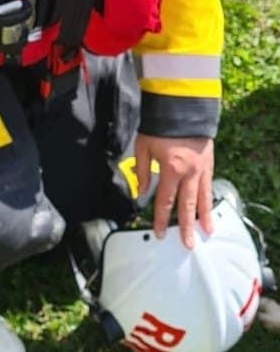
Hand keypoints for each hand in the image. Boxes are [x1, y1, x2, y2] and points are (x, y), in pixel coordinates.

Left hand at [133, 134, 213, 248]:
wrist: (182, 107)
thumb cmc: (160, 125)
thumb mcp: (143, 146)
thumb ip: (141, 171)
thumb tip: (140, 192)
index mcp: (170, 170)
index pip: (164, 201)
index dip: (161, 219)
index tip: (160, 233)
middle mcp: (189, 173)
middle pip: (187, 206)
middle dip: (186, 226)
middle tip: (188, 244)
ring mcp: (201, 168)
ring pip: (203, 198)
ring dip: (204, 217)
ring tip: (206, 232)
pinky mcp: (209, 163)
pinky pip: (209, 185)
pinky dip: (209, 199)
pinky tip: (210, 208)